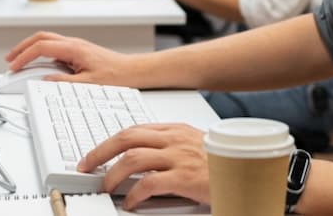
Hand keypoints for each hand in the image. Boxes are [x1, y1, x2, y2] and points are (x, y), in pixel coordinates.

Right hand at [3, 31, 129, 84]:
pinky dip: (41, 52)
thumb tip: (44, 81)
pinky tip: (38, 63)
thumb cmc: (116, 75)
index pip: (41, 47)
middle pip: (40, 37)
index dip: (24, 56)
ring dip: (31, 48)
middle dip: (22, 47)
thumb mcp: (88, 84)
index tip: (13, 66)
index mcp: (74, 48)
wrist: (132, 70)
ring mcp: (76, 46)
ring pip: (47, 40)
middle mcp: (73, 43)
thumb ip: (64, 82)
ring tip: (19, 61)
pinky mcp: (78, 51)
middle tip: (9, 59)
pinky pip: (54, 47)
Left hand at [78, 124, 209, 209]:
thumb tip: (141, 158)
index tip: (94, 154)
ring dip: (112, 175)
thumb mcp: (194, 146)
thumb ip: (170, 146)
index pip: (133, 130)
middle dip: (100, 152)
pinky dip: (133, 194)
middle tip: (86, 166)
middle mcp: (174, 139)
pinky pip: (148, 184)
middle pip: (126, 138)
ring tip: (106, 187)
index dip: (109, 142)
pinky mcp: (184, 177)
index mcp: (174, 130)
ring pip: (133, 159)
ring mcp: (179, 157)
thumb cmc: (220, 163)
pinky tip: (129, 203)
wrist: (245, 172)